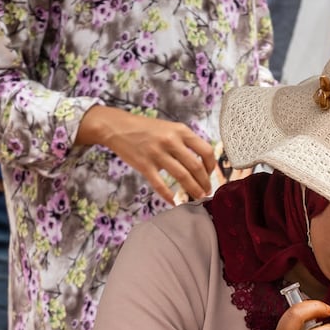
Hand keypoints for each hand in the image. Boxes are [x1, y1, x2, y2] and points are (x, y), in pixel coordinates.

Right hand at [75, 105, 215, 204]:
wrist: (117, 127)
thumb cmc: (146, 129)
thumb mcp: (170, 128)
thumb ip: (185, 141)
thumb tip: (203, 161)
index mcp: (181, 131)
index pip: (206, 151)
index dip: (212, 166)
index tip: (210, 174)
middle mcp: (171, 141)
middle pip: (196, 167)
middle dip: (205, 183)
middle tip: (207, 191)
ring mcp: (157, 153)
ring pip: (182, 177)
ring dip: (193, 190)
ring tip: (198, 198)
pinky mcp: (144, 165)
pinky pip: (161, 185)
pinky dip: (170, 196)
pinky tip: (176, 202)